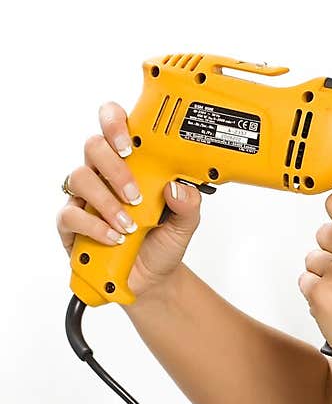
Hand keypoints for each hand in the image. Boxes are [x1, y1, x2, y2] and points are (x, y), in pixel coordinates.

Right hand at [57, 102, 200, 299]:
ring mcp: (84, 197)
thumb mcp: (185, 224)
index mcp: (131, 164)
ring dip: (107, 202)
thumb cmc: (162, 243)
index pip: (114, 126)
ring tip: (128, 226)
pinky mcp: (71, 223)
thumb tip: (178, 187)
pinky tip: (113, 239)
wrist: (152, 280)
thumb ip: (189, 204)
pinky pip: (70, 214)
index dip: (115, 123)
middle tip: (135, 195)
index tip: (130, 145)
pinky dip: (94, 227)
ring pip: (79, 177)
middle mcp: (103, 174)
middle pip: (93, 146)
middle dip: (115, 168)